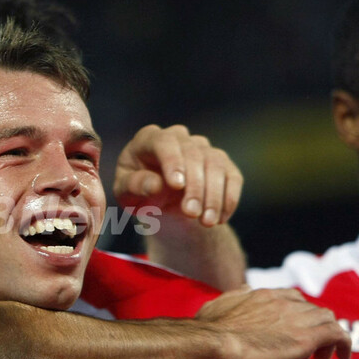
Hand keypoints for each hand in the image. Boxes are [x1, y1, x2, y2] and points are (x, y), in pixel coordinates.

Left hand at [114, 124, 242, 226]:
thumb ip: (134, 186)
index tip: (176, 185)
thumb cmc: (138, 193)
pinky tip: (219, 219)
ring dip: (213, 195)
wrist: (159, 203)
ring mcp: (202, 148)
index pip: (164, 142)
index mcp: (149, 139)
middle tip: (191, 213)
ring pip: (215, 165)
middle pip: (193, 154)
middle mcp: (178, 137)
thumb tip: (155, 184)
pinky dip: (228, 199)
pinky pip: (232, 178)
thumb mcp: (126, 194)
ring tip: (206, 222)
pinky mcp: (222, 164)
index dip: (172, 161)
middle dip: (194, 186)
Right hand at [196, 286, 351, 358]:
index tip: (290, 331)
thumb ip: (234, 299)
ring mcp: (295, 317)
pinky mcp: (306, 337)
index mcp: (262, 295)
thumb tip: (239, 293)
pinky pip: (337, 333)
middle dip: (312, 327)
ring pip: (327, 318)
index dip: (296, 314)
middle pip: (311, 308)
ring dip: (327, 336)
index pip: (291, 298)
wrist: (211, 342)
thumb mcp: (218, 305)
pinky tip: (342, 356)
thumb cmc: (209, 330)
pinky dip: (343, 343)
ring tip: (319, 357)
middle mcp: (282, 301)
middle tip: (303, 349)